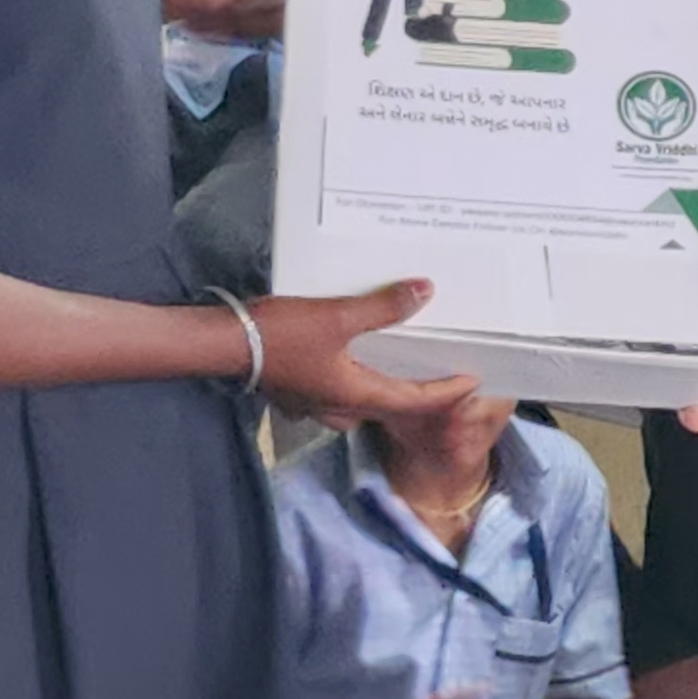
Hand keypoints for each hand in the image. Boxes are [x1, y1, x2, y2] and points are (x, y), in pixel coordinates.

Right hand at [250, 279, 477, 421]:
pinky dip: (353, 379)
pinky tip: (349, 362)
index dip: (445, 391)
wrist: (225, 344)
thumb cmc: (281, 334)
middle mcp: (339, 406)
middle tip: (438, 371)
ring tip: (396, 364)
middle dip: (416, 391)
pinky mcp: (297, 392)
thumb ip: (382, 307)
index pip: (413, 399)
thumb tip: (425, 291)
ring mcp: (316, 404)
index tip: (472, 381)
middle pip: (389, 403)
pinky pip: (336, 393)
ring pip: (361, 401)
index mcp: (356, 393)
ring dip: (382, 387)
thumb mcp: (336, 315)